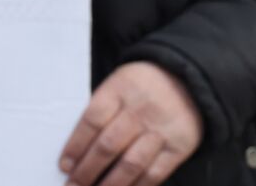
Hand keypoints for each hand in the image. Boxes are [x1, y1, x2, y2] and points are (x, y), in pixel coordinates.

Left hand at [60, 61, 202, 185]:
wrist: (190, 79)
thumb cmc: (144, 87)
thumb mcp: (120, 84)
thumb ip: (102, 113)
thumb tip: (76, 154)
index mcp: (123, 87)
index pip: (93, 119)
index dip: (75, 146)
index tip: (64, 166)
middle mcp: (143, 108)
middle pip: (108, 145)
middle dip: (86, 172)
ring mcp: (163, 128)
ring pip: (130, 164)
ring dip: (108, 185)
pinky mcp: (180, 146)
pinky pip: (154, 174)